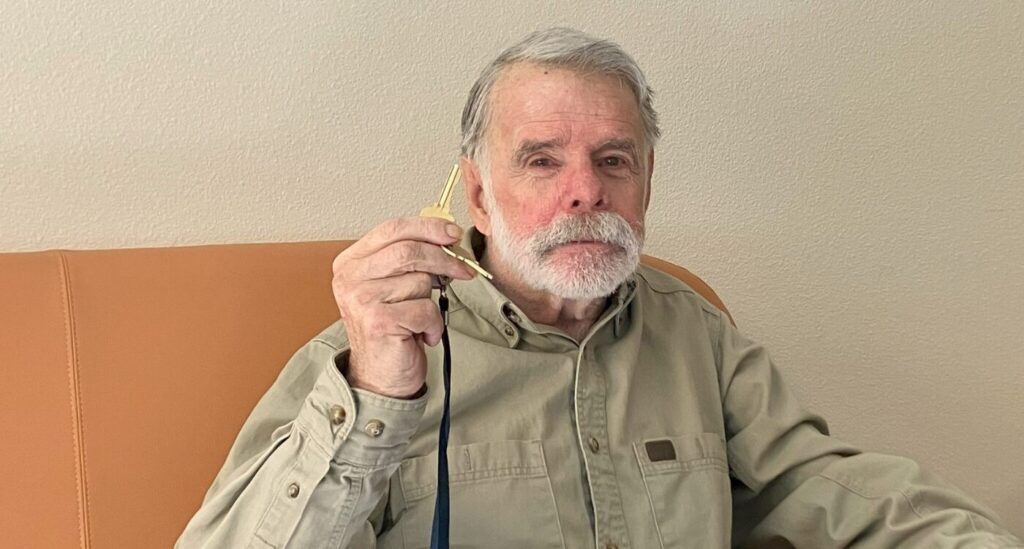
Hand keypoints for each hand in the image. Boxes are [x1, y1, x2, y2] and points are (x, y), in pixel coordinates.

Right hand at [331, 217, 474, 397]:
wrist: (379, 377)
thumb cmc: (392, 329)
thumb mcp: (397, 286)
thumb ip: (411, 259)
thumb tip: (448, 237)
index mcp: (352, 261)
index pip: (393, 229)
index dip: (428, 227)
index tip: (453, 234)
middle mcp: (350, 278)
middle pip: (409, 251)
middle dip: (444, 259)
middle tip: (464, 269)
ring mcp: (360, 299)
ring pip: (419, 281)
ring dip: (432, 302)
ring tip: (421, 318)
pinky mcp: (377, 321)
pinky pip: (424, 309)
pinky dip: (433, 324)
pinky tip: (421, 334)